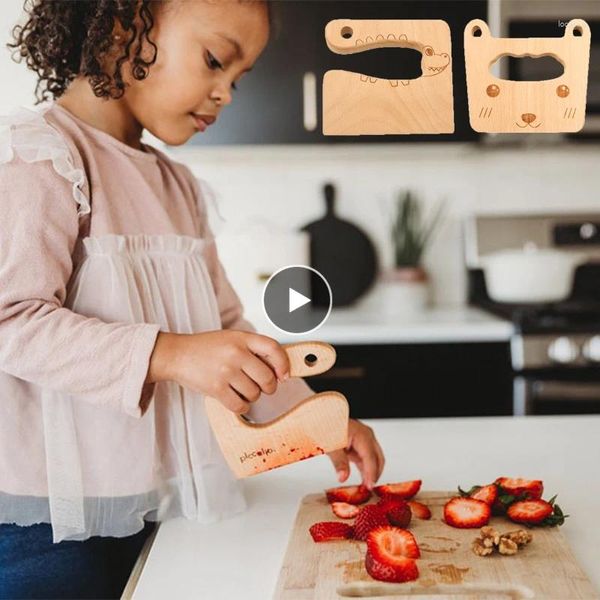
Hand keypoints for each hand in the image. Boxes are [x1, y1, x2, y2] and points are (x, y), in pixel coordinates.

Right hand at [146, 330, 289, 413]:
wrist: (177, 354)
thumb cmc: (206, 348)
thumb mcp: (232, 339)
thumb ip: (253, 349)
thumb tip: (278, 371)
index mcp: (242, 338)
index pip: (273, 349)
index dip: (283, 364)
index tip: (284, 375)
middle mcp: (236, 353)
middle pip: (267, 378)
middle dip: (268, 387)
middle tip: (262, 387)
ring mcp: (226, 371)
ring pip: (254, 394)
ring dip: (251, 396)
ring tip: (240, 389)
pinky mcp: (216, 388)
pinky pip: (240, 406)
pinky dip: (241, 406)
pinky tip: (235, 399)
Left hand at [327, 419, 384, 489]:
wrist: (321, 417)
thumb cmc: (326, 425)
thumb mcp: (331, 445)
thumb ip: (338, 461)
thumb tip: (343, 477)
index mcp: (362, 435)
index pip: (371, 457)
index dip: (371, 473)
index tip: (369, 486)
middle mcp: (367, 436)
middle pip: (378, 459)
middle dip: (375, 475)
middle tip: (369, 489)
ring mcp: (364, 440)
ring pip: (374, 460)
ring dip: (371, 473)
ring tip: (365, 488)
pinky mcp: (359, 445)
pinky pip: (366, 460)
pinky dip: (366, 470)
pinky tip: (362, 480)